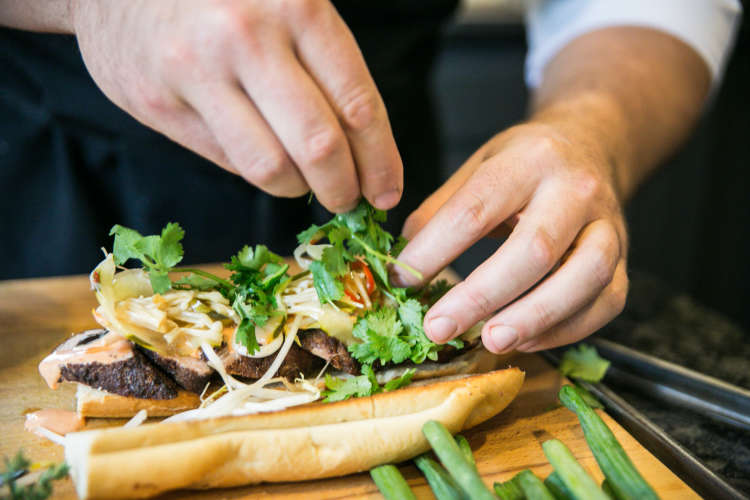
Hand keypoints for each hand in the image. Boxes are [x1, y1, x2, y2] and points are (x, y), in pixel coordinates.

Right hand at [71, 0, 401, 211]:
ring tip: (302, 181)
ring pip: (270, 166)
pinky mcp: (159, 101)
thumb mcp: (285, 5)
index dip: (380, 160)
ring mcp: (197, 71)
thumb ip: (324, 66)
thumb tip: (363, 151)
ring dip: (296, 187)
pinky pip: (226, 160)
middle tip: (347, 200)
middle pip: (319, 145)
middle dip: (343, 188)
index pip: (356, 103)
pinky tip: (260, 154)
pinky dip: (253, 169)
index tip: (387, 192)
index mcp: (296, 5)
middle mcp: (246, 37)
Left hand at [395, 121, 628, 352]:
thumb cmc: (524, 163)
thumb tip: (403, 265)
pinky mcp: (625, 260)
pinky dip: (565, 329)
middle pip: (535, 249)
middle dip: (482, 296)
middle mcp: (576, 189)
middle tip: (439, 328)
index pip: (476, 210)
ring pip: (584, 277)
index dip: (435, 250)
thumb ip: (440, 211)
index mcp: (528, 160)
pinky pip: (605, 302)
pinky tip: (524, 340)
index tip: (402, 281)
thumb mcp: (478, 167)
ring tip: (490, 341)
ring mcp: (609, 225)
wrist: (591, 145)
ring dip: (535, 317)